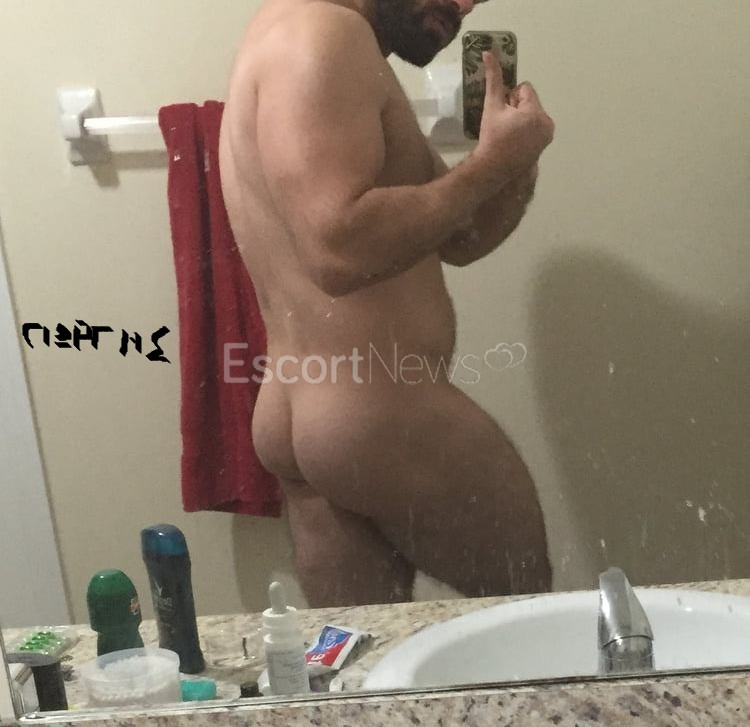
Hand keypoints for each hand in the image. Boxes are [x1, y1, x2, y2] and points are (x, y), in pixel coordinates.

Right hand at [474, 52, 554, 186]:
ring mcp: (547, 136)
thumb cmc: (491, 136)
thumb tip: (489, 53)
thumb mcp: (491, 106)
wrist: (492, 167)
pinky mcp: (544, 146)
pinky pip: (536, 128)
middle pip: (531, 102)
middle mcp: (547, 122)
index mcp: (536, 111)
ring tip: (508, 134)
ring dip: (521, 119)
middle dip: (517, 109)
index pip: (525, 89)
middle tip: (503, 124)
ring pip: (533, 115)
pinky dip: (526, 131)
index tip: (502, 113)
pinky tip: (514, 141)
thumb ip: (493, 79)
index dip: (510, 98)